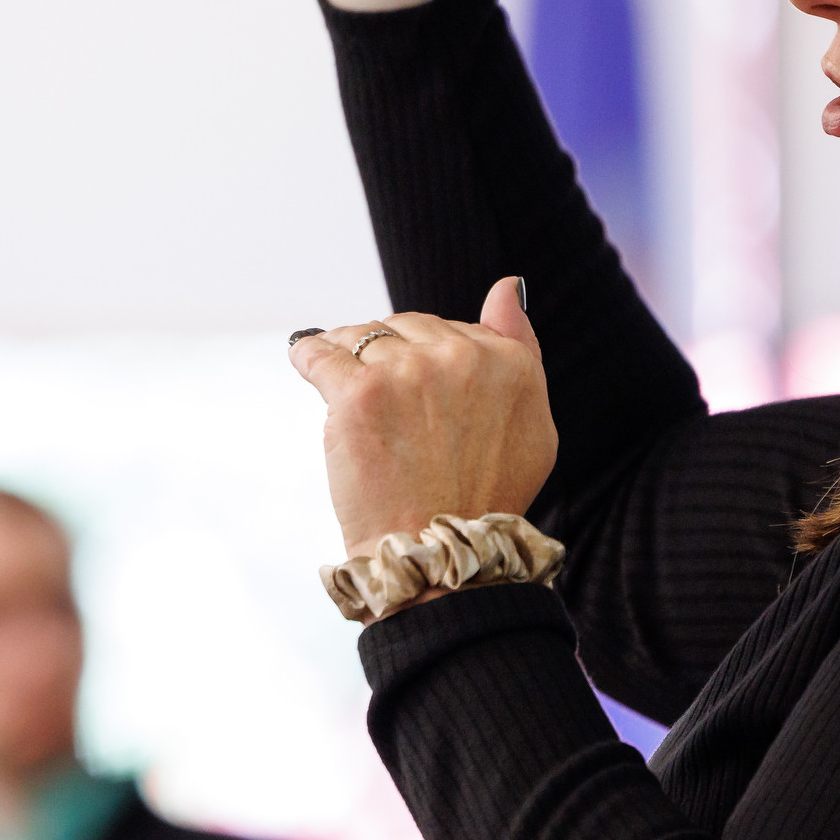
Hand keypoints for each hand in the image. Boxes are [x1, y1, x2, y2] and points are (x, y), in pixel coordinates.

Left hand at [290, 279, 557, 563]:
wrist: (434, 553)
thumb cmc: (482, 497)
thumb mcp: (533, 425)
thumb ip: (521, 349)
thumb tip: (508, 285)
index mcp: (509, 361)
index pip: (448, 327)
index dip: (426, 362)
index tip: (417, 404)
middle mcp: (462, 357)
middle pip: (404, 326)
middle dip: (387, 358)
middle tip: (385, 413)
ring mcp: (409, 372)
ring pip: (361, 335)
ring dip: (348, 358)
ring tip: (355, 404)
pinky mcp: (359, 392)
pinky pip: (318, 352)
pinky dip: (307, 356)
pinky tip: (307, 364)